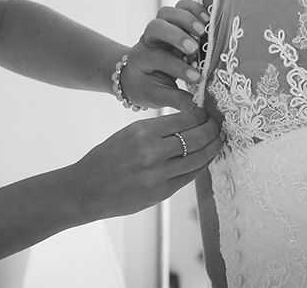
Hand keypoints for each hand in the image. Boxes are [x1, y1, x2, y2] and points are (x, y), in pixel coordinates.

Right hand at [67, 107, 222, 221]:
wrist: (88, 188)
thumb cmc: (106, 158)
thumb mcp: (129, 133)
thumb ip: (157, 130)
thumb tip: (187, 123)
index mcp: (143, 131)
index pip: (185, 120)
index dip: (201, 116)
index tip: (206, 113)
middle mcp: (153, 152)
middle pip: (196, 138)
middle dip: (211, 129)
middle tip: (217, 125)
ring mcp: (159, 175)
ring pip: (198, 158)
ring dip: (212, 147)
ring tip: (218, 139)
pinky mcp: (162, 193)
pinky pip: (190, 176)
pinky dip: (201, 165)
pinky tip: (206, 158)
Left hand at [122, 0, 208, 110]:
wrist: (136, 73)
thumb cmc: (147, 86)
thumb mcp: (158, 97)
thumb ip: (177, 100)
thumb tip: (198, 110)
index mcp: (141, 59)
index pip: (158, 58)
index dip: (178, 67)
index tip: (197, 77)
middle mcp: (147, 40)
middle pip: (156, 27)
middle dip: (176, 35)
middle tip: (194, 47)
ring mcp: (159, 28)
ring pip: (167, 12)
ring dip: (186, 18)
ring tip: (204, 30)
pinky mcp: (171, 21)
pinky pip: (180, 7)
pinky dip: (193, 8)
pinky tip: (207, 18)